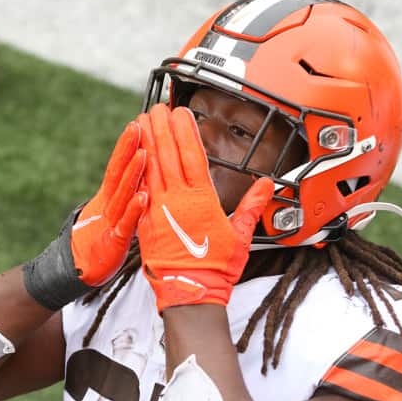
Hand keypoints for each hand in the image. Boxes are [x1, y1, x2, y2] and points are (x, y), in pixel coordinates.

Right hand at [70, 122, 147, 285]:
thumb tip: (139, 180)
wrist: (80, 272)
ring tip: (144, 153)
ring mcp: (109, 223)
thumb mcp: (113, 216)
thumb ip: (123, 197)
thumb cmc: (101, 243)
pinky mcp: (113, 243)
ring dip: (133, 173)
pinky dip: (134, 211)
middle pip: (118, 173)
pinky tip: (143, 197)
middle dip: (128, 148)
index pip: (117, 167)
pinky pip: (126, 224)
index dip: (126, 146)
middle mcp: (107, 206)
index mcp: (108, 198)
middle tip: (139, 125)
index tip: (137, 123)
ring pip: (122, 194)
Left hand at [135, 104, 273, 310]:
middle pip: (168, 155)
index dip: (185, 131)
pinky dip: (137, 168)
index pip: (192, 156)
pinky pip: (140, 188)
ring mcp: (159, 210)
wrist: (189, 293)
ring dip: (146, 142)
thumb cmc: (216, 268)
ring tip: (142, 121)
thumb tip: (267, 184)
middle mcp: (178, 201)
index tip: (180, 112)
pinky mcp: (146, 222)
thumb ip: (251, 206)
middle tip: (156, 107)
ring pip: (151, 168)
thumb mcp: (241, 236)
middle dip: (162, 128)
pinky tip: (134, 155)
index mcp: (203, 201)